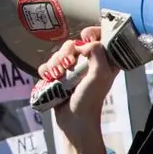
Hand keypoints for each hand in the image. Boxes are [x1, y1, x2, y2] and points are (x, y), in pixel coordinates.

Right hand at [40, 27, 120, 153]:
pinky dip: (47, 71)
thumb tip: (85, 43)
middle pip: (75, 43)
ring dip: (55, 62)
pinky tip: (49, 79)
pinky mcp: (60, 76)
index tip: (85, 35)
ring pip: (60, 53)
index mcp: (105, 62)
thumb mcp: (99, 76)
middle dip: (67, 51)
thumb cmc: (90, 100)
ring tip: (57, 75)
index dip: (94, 32)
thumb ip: (97, 54)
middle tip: (68, 63)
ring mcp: (74, 70)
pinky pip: (49, 65)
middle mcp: (90, 63)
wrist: (73, 121)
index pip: (102, 37)